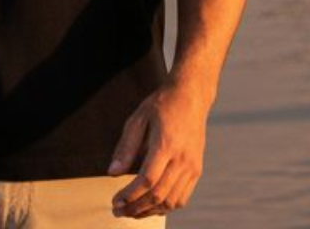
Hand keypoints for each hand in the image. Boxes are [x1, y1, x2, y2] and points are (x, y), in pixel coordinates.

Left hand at [106, 81, 209, 217]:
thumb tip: (112, 172)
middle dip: (136, 208)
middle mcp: (182, 158)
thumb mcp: (138, 119)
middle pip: (159, 194)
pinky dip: (165, 207)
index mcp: (166, 144)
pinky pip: (182, 198)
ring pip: (171, 201)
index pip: (147, 179)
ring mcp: (192, 166)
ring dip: (150, 211)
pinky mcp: (196, 170)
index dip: (130, 195)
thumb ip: (126, 147)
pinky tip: (150, 206)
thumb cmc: (162, 105)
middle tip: (118, 211)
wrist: (191, 97)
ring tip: (132, 212)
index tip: (115, 201)